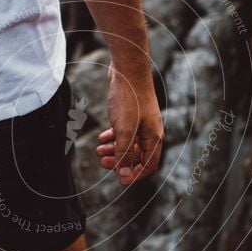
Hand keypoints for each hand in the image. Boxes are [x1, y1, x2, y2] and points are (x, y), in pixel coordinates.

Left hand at [96, 65, 164, 185]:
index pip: (149, 165)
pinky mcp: (132, 114)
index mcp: (154, 138)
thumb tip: (124, 174)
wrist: (128, 69)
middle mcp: (150, 132)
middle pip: (137, 156)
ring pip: (129, 144)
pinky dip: (113, 137)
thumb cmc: (129, 99)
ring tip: (98, 150)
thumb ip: (124, 153)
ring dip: (114, 150)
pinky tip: (101, 138)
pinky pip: (124, 132)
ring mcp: (141, 122)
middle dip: (120, 162)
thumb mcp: (124, 130)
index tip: (119, 181)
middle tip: (103, 162)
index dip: (135, 175)